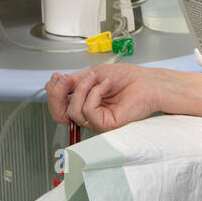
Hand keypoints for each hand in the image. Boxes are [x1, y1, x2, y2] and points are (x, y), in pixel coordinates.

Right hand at [45, 63, 160, 133]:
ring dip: (82, 89)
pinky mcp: (105, 125)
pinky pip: (88, 111)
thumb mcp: (93, 75)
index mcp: (84, 103)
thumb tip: (54, 82)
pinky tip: (106, 85)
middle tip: (64, 80)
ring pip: (72, 111)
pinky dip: (94, 93)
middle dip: (57, 95)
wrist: (148, 82)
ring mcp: (96, 121)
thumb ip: (73, 83)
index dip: (53, 93)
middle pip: (59, 114)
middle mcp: (89, 115)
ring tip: (97, 78)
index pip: (58, 106)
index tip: (57, 77)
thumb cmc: (128, 79)